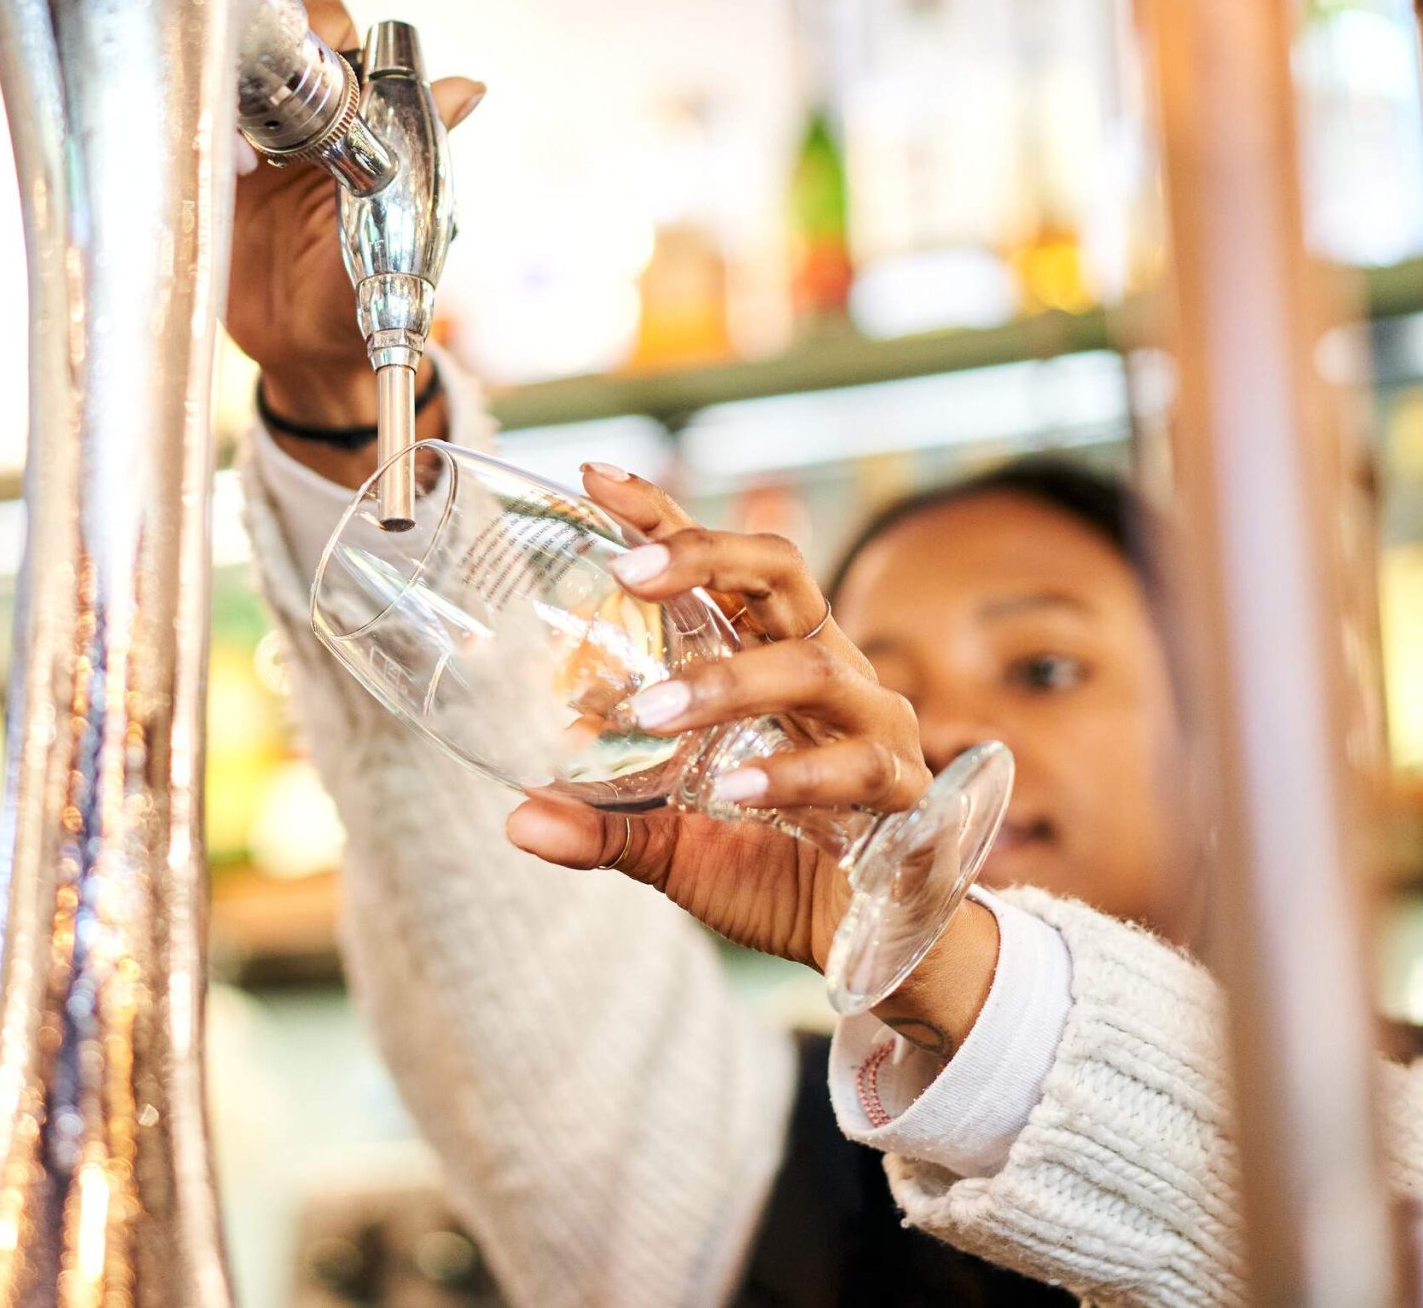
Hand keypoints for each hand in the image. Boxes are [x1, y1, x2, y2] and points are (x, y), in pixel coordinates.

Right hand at [226, 0, 482, 479]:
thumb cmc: (363, 294)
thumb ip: (422, 153)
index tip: (319, 46)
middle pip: (278, 37)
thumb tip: (469, 88)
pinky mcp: (208, 169)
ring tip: (247, 148)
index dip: (327, 26)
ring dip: (231, 85)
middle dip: (271, 47)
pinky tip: (218, 165)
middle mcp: (307, 116)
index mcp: (360, 117)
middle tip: (270, 90)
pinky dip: (194, 125)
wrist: (305, 354)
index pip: (343, 35)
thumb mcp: (399, 230)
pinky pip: (190, 124)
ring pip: (230, 70)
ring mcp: (251, 140)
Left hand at [506, 466, 998, 1051]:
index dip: (665, 518)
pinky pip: (854, 766)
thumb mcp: (676, 849)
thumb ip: (606, 828)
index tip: (593, 478)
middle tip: (629, 573)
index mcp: (771, 662)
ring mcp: (874, 725)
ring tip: (655, 714)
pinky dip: (791, 774)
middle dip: (708, 558)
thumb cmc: (777, 871)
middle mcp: (829, 674)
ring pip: (816, 667)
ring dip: (730, 683)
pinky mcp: (904, 790)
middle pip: (783, 576)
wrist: (875, 946)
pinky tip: (735, 793)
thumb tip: (518, 819)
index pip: (721, 570)